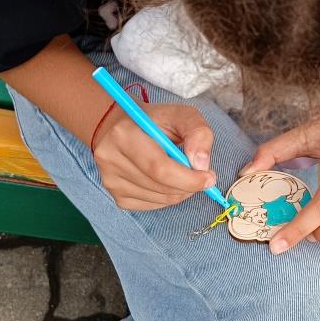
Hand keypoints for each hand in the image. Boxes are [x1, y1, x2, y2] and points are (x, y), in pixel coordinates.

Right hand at [93, 103, 216, 209]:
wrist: (119, 127)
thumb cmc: (153, 121)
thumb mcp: (179, 115)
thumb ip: (197, 132)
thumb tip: (201, 165)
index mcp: (125, 135)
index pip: (160, 168)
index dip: (189, 178)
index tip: (209, 178)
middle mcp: (111, 160)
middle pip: (161, 187)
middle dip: (189, 185)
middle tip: (202, 177)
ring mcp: (111, 180)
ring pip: (159, 199)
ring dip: (180, 191)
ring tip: (182, 173)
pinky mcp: (116, 195)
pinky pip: (152, 205)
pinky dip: (167, 197)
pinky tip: (166, 181)